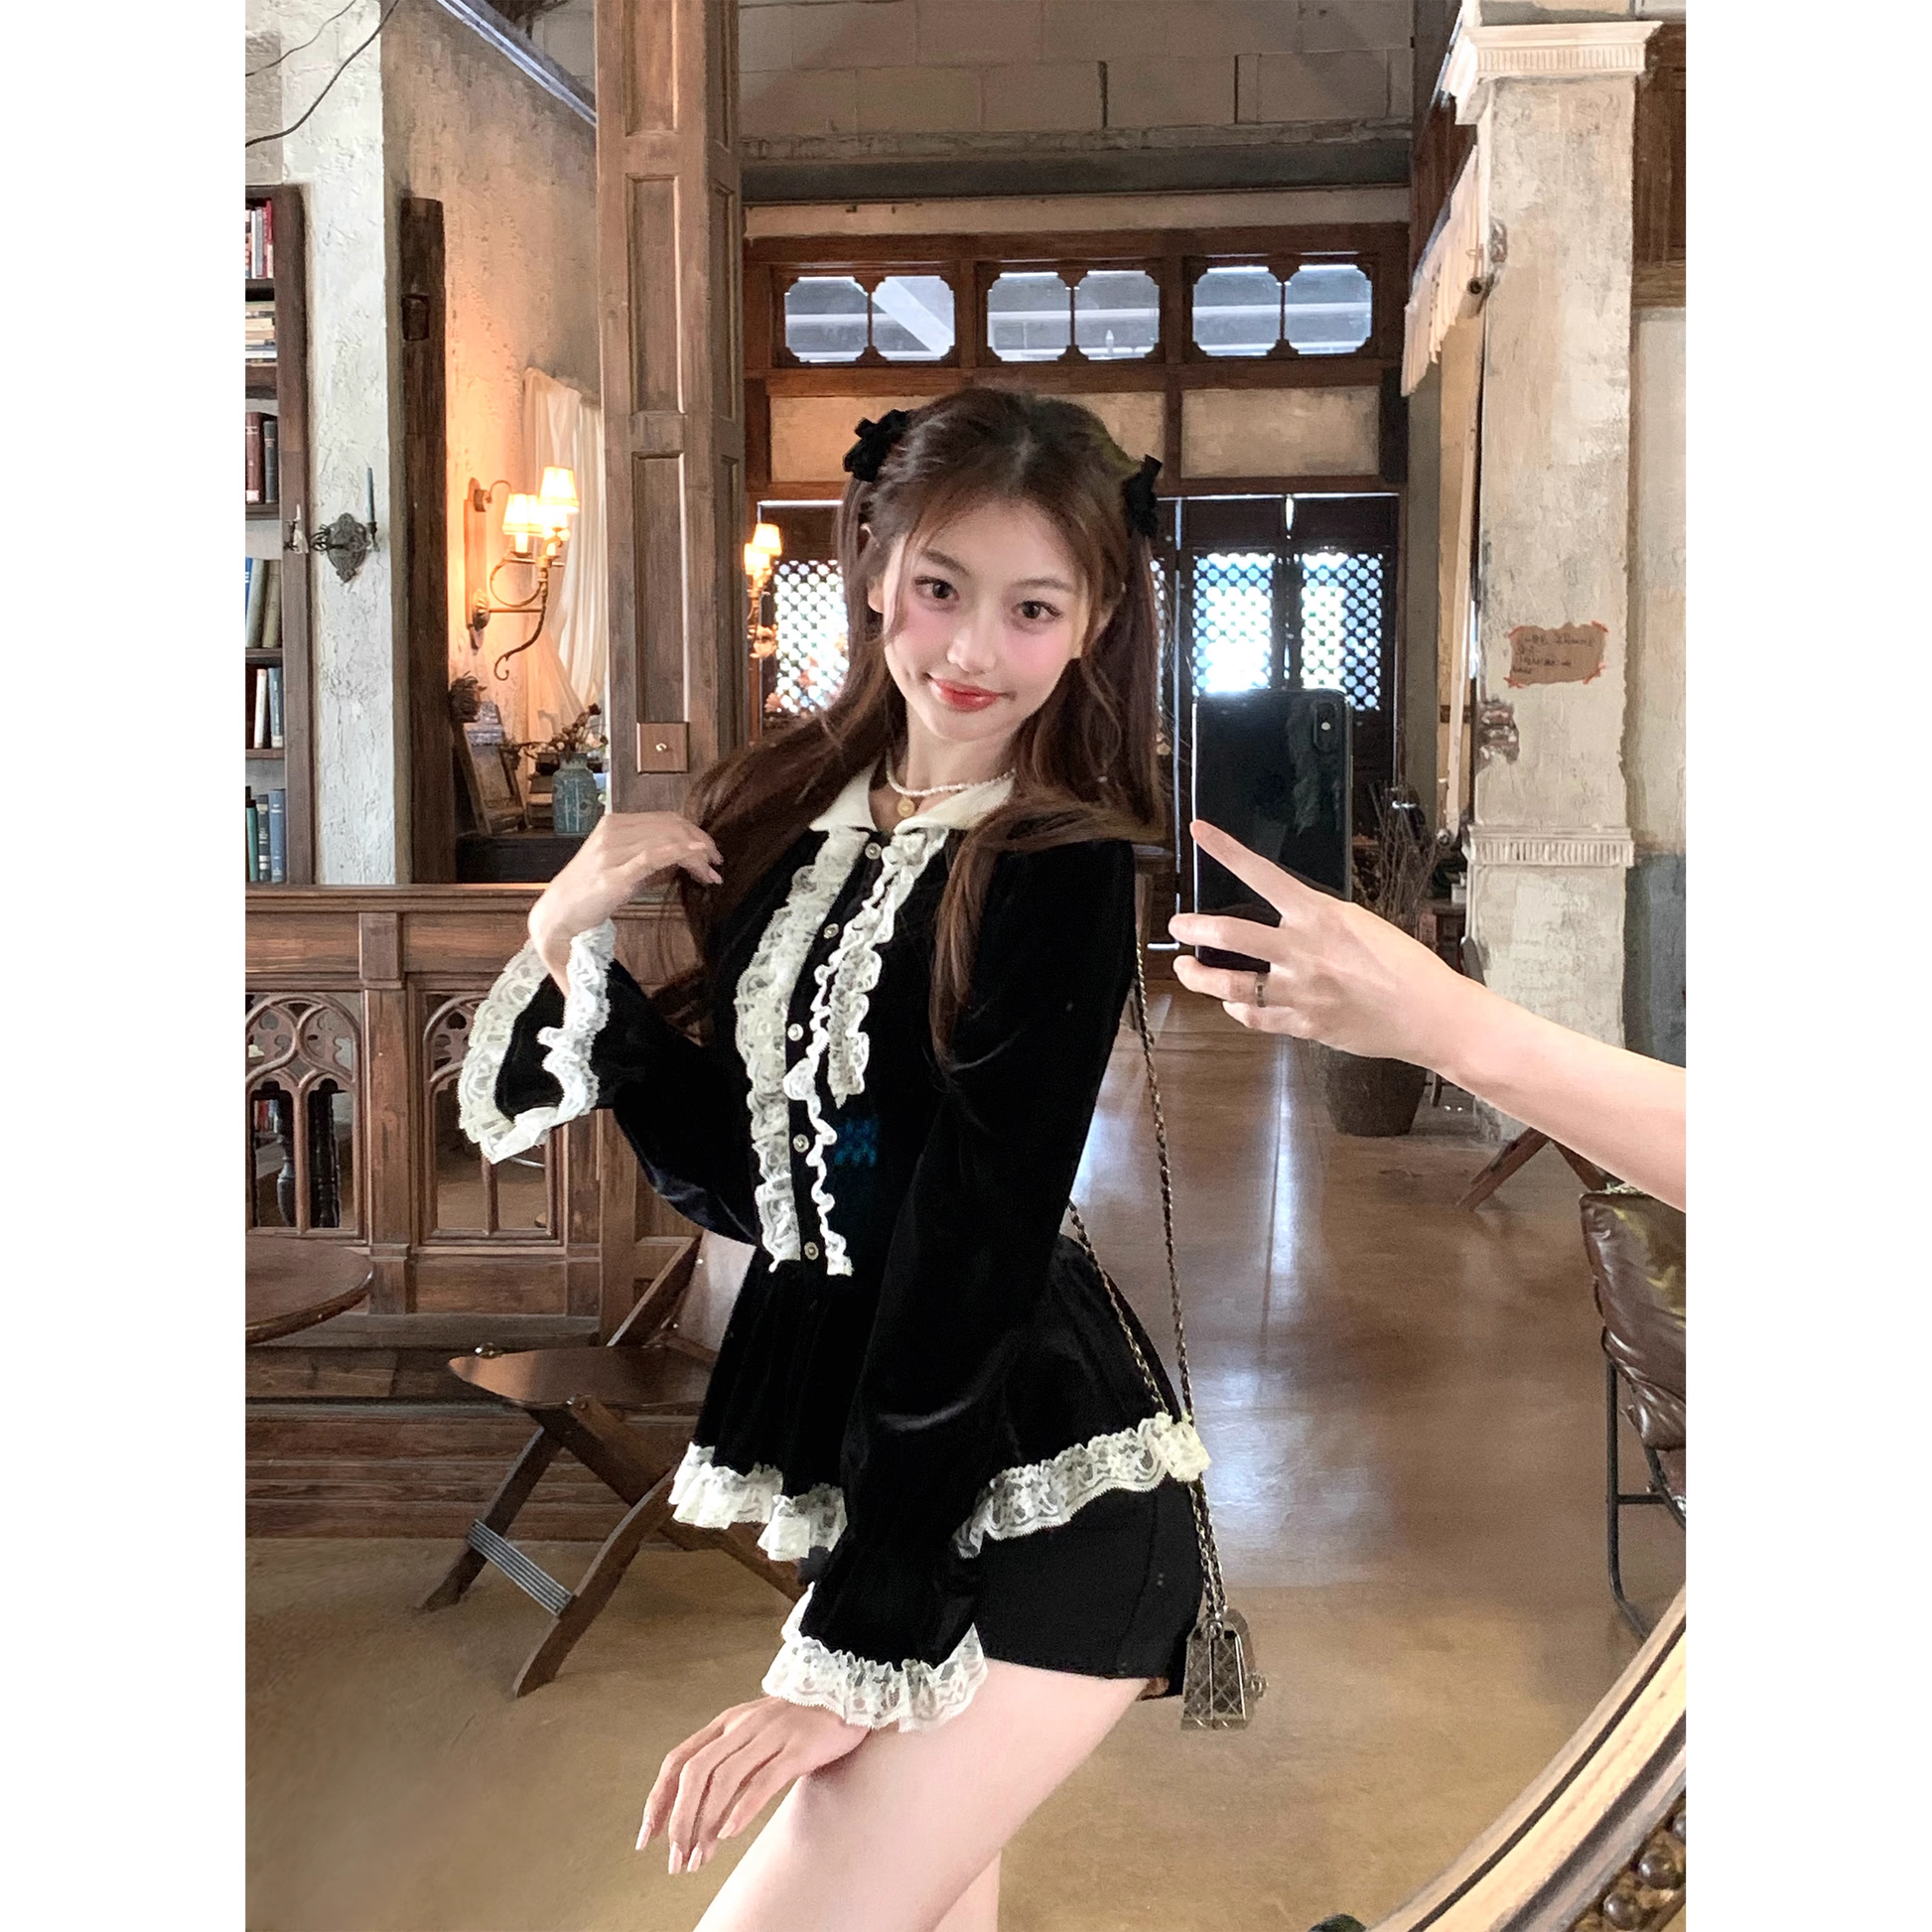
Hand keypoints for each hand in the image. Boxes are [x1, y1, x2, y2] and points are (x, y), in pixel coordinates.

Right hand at [527, 812, 721, 980]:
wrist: (559, 915)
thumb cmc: (590, 894)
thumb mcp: (623, 868)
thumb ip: (650, 860)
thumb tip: (683, 858)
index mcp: (614, 824)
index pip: (665, 819)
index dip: (693, 831)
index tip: (710, 851)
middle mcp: (613, 832)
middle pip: (670, 826)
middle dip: (700, 843)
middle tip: (717, 862)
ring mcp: (612, 851)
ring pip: (666, 840)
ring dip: (696, 855)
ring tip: (710, 873)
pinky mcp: (614, 874)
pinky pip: (652, 856)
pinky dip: (680, 853)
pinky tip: (698, 857)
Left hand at [637, 1694, 867, 1875]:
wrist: (846, 1690)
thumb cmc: (797, 1722)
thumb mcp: (754, 1735)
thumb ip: (730, 1764)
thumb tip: (700, 1816)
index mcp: (726, 1723)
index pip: (678, 1760)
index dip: (657, 1800)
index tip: (647, 1838)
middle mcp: (741, 1726)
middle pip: (694, 1772)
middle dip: (678, 1820)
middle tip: (676, 1859)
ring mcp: (770, 1735)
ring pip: (723, 1779)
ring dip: (705, 1823)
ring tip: (700, 1858)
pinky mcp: (798, 1748)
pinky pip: (764, 1779)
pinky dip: (743, 1808)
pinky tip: (731, 1833)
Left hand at [1170, 819, 1476, 1067]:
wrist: (1431, 1014)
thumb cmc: (1405, 966)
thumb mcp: (1361, 924)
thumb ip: (1317, 923)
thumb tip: (1286, 921)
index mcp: (1320, 916)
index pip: (1262, 875)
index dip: (1227, 850)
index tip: (1199, 831)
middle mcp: (1303, 951)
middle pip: (1229, 936)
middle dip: (1193, 929)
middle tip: (1178, 925)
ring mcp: (1300, 991)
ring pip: (1230, 985)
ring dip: (1200, 977)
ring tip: (1186, 969)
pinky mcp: (1303, 1024)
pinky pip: (1255, 1018)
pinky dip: (1238, 1010)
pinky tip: (1231, 1005)